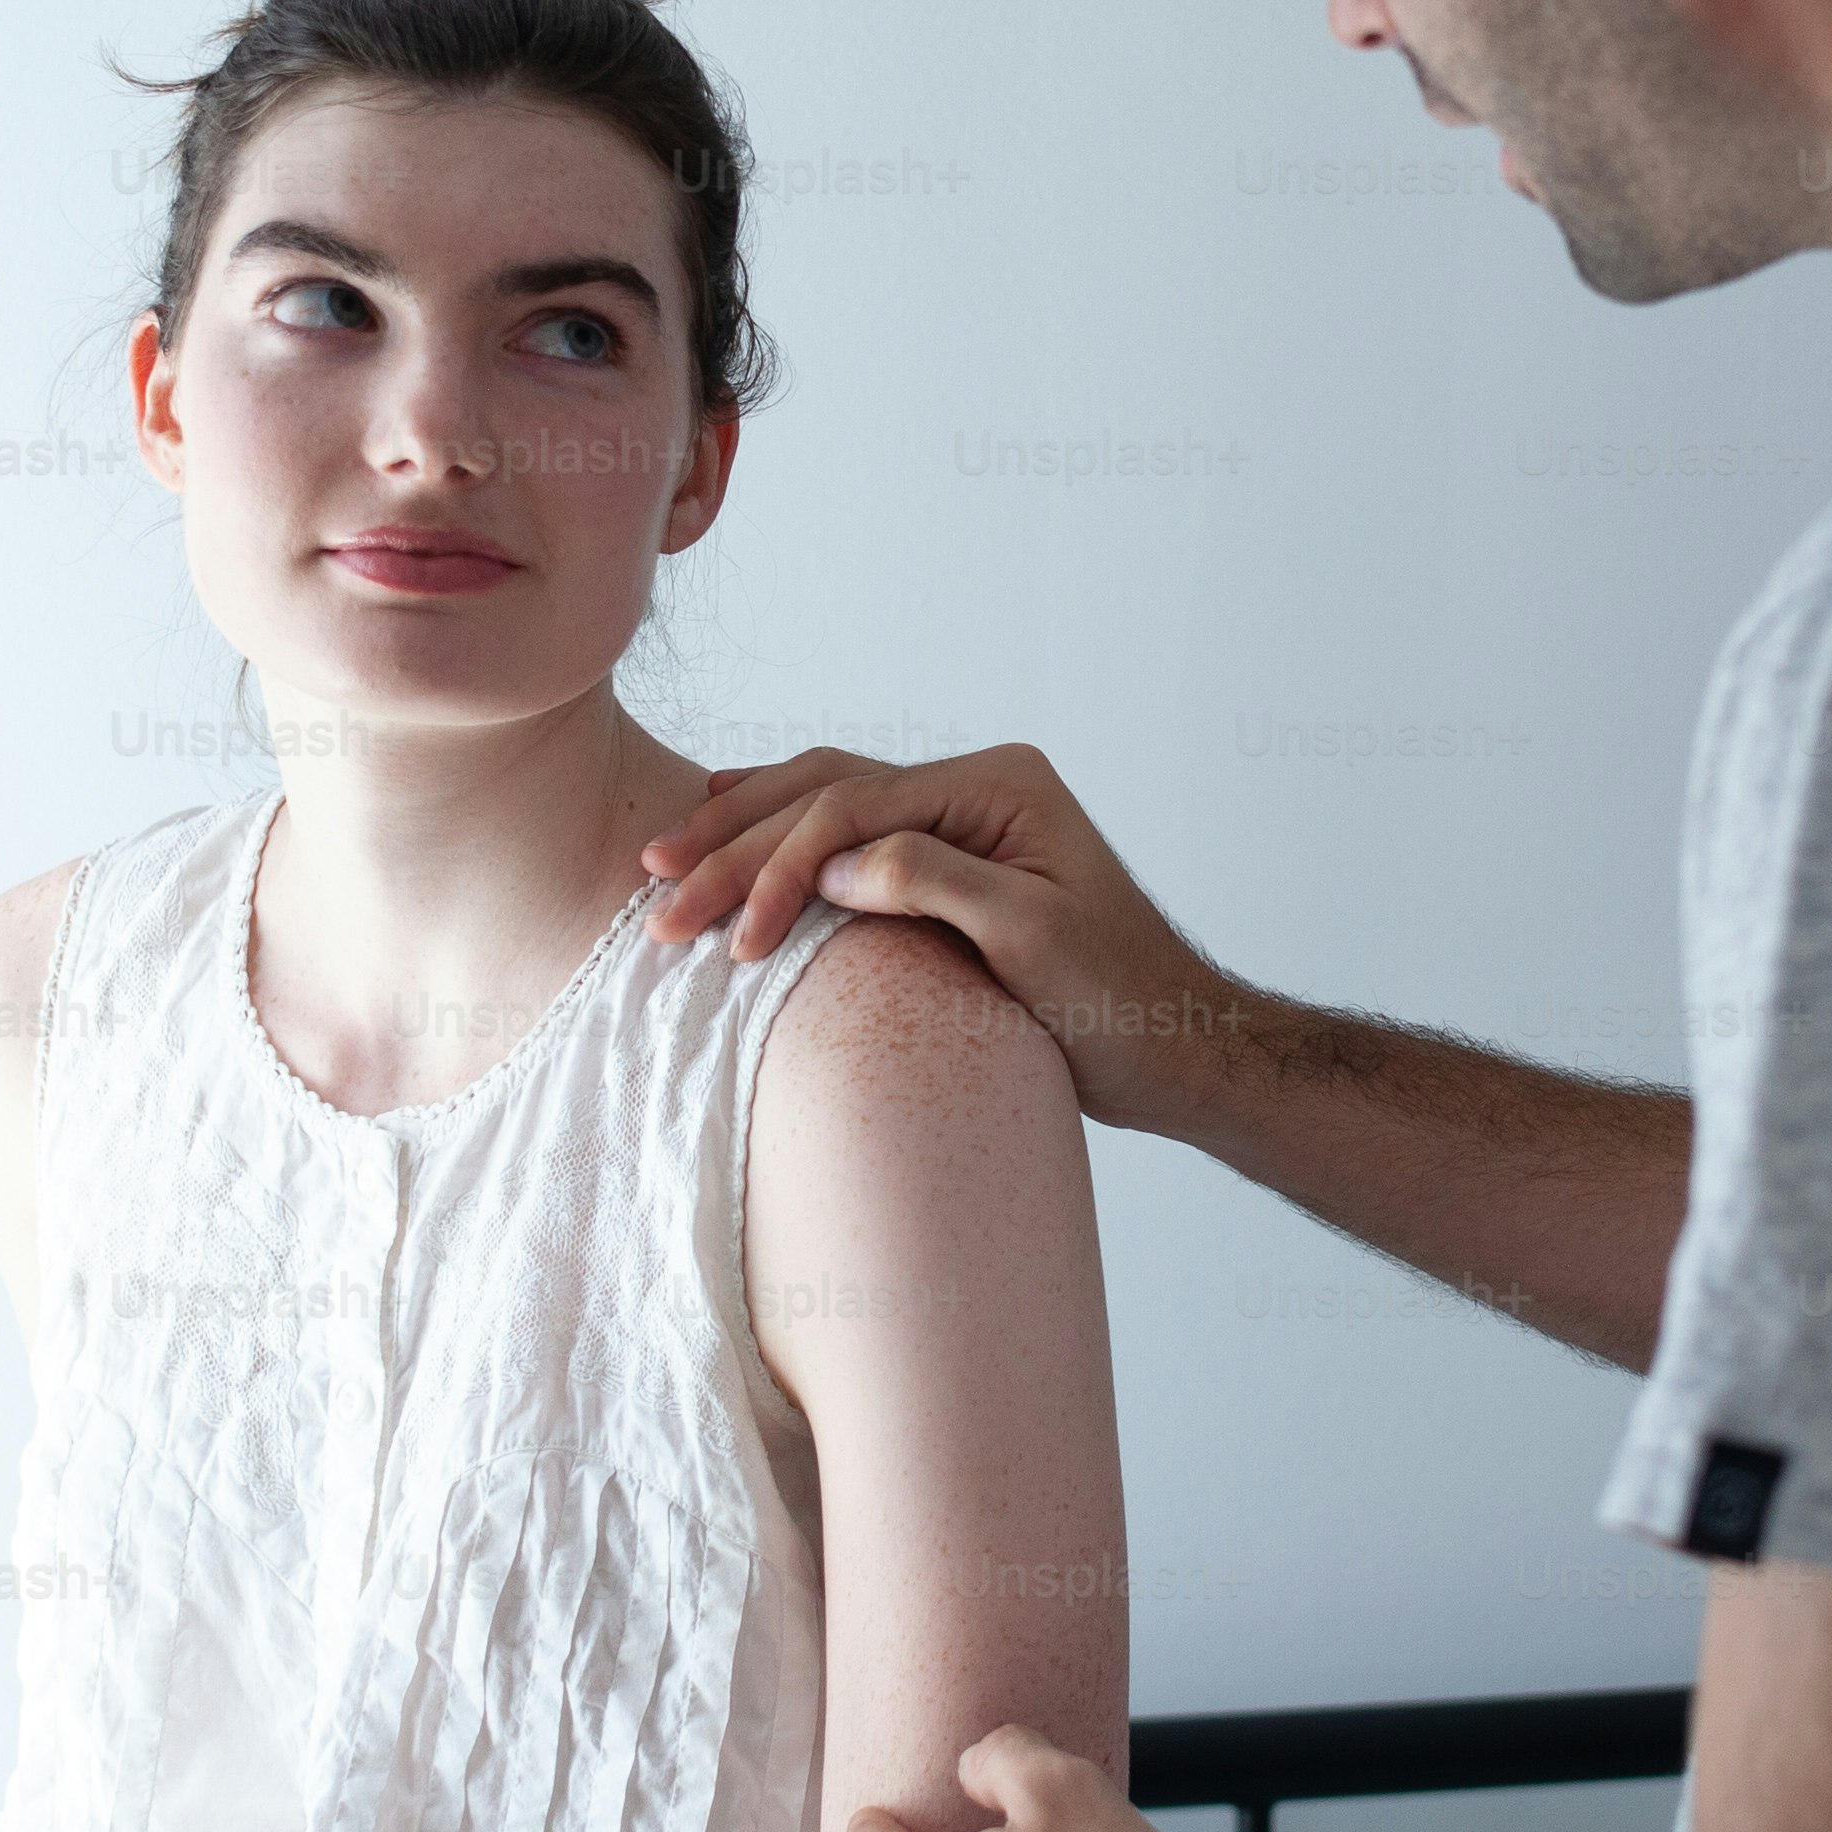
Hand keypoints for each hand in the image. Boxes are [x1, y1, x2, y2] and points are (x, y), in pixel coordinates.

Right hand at [638, 744, 1254, 1133]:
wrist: (1175, 1046)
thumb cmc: (1120, 1002)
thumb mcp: (1032, 941)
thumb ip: (933, 883)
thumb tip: (831, 868)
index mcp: (998, 785)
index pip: (855, 805)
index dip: (779, 865)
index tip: (732, 939)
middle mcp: (977, 786)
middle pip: (827, 790)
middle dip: (736, 840)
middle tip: (657, 889)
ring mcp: (960, 820)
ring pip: (826, 800)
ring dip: (743, 831)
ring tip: (663, 859)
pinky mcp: (947, 863)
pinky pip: (846, 833)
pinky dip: (781, 837)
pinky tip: (731, 830)